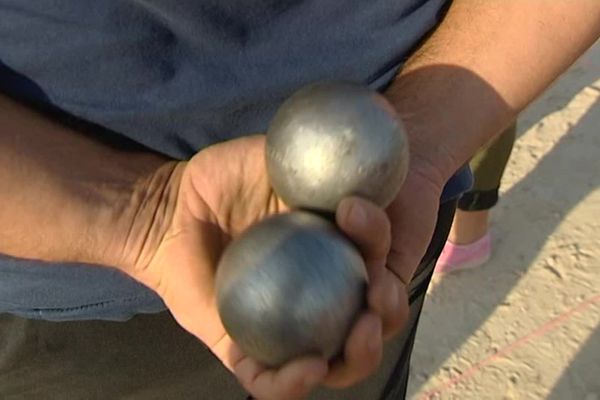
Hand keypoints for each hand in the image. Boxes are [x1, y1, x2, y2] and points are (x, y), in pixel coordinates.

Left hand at [124, 135, 407, 398]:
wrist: (173, 209)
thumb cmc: (222, 180)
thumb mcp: (267, 159)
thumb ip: (308, 164)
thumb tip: (351, 167)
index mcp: (334, 256)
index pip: (377, 268)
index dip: (387, 259)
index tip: (368, 237)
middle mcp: (321, 296)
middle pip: (370, 322)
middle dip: (387, 315)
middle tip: (376, 297)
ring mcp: (288, 330)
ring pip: (336, 362)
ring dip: (358, 356)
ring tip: (356, 336)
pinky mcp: (247, 353)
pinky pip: (273, 380)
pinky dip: (293, 383)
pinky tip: (307, 367)